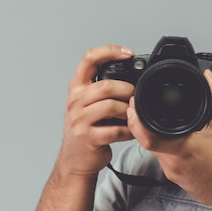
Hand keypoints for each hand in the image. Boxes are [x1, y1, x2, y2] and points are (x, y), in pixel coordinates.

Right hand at [56, 45, 135, 177]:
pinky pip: (115, 130)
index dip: (109, 52)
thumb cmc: (86, 128)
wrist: (76, 158)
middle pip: (106, 86)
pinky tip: (131, 131)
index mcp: (77, 88)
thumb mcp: (87, 103)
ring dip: (128, 111)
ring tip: (133, 115)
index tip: (128, 53)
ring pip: (111, 106)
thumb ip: (102, 87)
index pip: (89, 59)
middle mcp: (75, 101)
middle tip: (135, 97)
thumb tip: (134, 75)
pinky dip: (128, 131)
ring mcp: (80, 120)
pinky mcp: (88, 138)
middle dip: (127, 90)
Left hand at [127, 70, 211, 208]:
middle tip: (143, 105)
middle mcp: (173, 164)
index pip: (147, 136)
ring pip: (155, 150)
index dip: (136, 119)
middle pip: (146, 140)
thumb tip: (209, 78)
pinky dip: (166, 146)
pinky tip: (178, 139)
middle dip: (143, 122)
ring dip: (155, 134)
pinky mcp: (176, 179)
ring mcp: (173, 173)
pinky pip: (164, 158)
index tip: (134, 104)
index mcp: (182, 149)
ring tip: (164, 120)